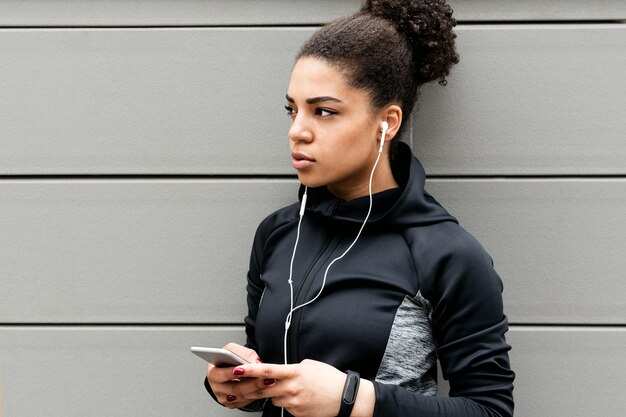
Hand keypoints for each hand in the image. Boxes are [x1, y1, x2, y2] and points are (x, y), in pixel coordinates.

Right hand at [206, 343, 269, 408]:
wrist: (231, 367)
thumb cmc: (230, 358)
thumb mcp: (234, 350)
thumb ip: (243, 353)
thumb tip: (253, 362)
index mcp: (213, 372)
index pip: (219, 374)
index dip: (229, 373)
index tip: (241, 370)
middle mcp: (216, 387)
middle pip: (233, 388)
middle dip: (251, 383)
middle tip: (263, 378)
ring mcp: (223, 397)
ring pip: (241, 396)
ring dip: (256, 389)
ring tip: (268, 382)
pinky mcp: (231, 404)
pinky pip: (244, 402)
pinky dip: (255, 395)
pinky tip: (263, 388)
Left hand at [232, 359, 346, 416]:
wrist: (345, 398)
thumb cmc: (330, 379)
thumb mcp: (310, 365)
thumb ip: (292, 368)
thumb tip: (281, 372)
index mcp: (294, 372)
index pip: (266, 371)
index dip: (249, 370)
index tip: (236, 368)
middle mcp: (291, 388)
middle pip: (262, 389)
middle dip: (248, 387)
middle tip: (238, 385)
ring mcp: (293, 403)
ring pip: (272, 399)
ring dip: (273, 394)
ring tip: (289, 389)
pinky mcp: (296, 414)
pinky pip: (284, 407)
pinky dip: (286, 402)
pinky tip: (300, 398)